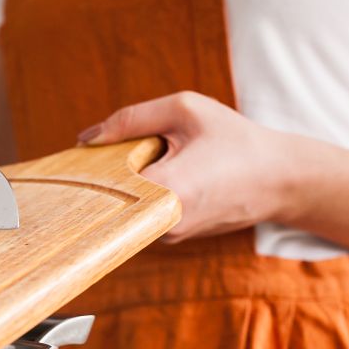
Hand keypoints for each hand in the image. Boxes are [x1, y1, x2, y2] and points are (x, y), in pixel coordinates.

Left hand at [77, 92, 296, 241]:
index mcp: (166, 191)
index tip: (67, 162)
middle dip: (101, 174)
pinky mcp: (171, 238)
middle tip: (94, 153)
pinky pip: (140, 214)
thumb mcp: (186, 111)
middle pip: (109, 199)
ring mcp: (167, 236)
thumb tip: (86, 137)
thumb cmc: (236, 141)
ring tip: (139, 158)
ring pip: (125, 207)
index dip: (83, 172)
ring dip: (124, 183)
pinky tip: (152, 172)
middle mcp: (163, 223)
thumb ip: (131, 119)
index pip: (103, 187)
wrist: (281, 180)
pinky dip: (139, 193)